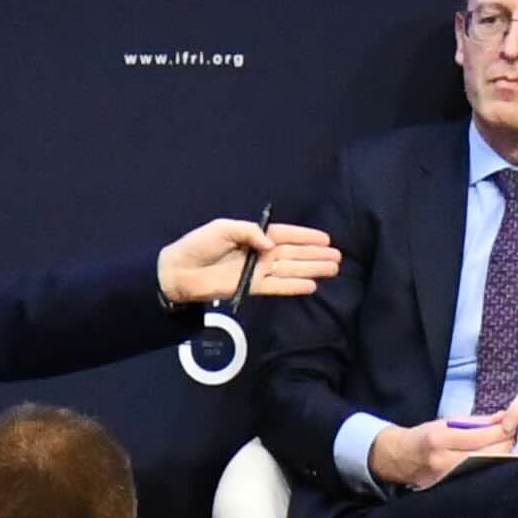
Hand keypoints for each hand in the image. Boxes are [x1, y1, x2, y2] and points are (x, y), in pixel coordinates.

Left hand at [161, 218, 340, 305]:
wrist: (179, 271)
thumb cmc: (198, 245)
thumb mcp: (223, 228)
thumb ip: (250, 232)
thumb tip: (272, 246)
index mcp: (254, 236)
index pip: (286, 235)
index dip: (306, 237)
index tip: (327, 239)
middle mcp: (260, 253)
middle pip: (294, 253)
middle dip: (315, 254)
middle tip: (338, 257)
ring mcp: (258, 272)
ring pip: (291, 269)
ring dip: (311, 269)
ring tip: (333, 269)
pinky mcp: (252, 288)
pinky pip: (278, 287)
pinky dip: (294, 286)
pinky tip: (312, 286)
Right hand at [371, 415, 517, 489]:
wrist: (400, 459)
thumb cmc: (426, 436)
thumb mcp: (446, 422)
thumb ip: (477, 421)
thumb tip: (504, 417)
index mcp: (441, 439)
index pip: (481, 436)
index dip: (501, 431)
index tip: (512, 425)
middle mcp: (444, 461)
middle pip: (488, 455)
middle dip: (505, 444)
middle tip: (513, 436)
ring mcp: (447, 479)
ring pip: (486, 469)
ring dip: (500, 458)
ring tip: (505, 448)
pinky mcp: (451, 490)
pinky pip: (479, 479)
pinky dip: (490, 469)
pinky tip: (496, 463)